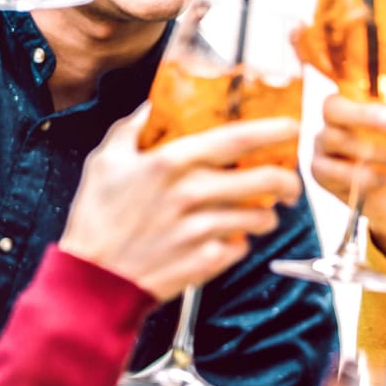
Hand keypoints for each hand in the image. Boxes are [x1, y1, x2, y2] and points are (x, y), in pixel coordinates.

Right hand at [59, 106, 304, 300]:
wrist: (94, 281)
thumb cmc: (97, 219)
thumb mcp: (106, 160)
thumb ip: (135, 128)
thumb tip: (155, 104)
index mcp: (171, 162)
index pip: (238, 138)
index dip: (273, 130)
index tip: (291, 127)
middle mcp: (192, 193)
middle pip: (266, 180)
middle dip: (287, 180)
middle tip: (287, 182)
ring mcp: (203, 230)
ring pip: (261, 217)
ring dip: (266, 214)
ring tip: (258, 212)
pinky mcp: (208, 261)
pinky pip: (242, 247)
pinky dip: (239, 242)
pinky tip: (225, 237)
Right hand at [307, 63, 385, 262]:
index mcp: (365, 95)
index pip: (336, 71)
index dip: (313, 52)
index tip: (313, 36)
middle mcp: (343, 117)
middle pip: (331, 106)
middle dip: (364, 115)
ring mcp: (330, 145)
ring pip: (331, 138)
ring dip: (372, 151)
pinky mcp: (326, 175)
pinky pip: (326, 170)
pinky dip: (358, 175)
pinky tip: (382, 181)